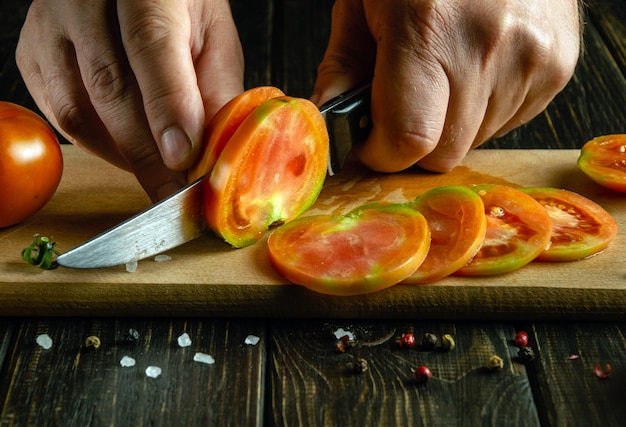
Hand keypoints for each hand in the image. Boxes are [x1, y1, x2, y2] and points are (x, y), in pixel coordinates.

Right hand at [16, 0, 243, 201]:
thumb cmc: (179, 6)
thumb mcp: (214, 34)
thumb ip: (216, 86)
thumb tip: (213, 150)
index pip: (150, 47)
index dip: (167, 109)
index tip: (182, 159)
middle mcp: (84, 0)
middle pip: (108, 86)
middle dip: (145, 153)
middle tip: (174, 192)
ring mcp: (50, 27)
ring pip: (76, 110)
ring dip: (120, 155)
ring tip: (156, 175)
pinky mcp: (32, 54)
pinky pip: (59, 115)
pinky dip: (97, 145)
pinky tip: (126, 151)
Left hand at [311, 0, 580, 172]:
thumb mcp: (364, 2)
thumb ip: (342, 67)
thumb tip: (329, 122)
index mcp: (427, 27)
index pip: (407, 139)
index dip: (381, 154)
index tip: (369, 143)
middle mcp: (486, 47)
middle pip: (442, 153)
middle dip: (412, 143)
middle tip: (401, 106)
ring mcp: (530, 59)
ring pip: (474, 142)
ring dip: (449, 125)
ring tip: (443, 74)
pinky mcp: (557, 67)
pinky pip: (507, 122)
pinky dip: (481, 111)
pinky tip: (474, 68)